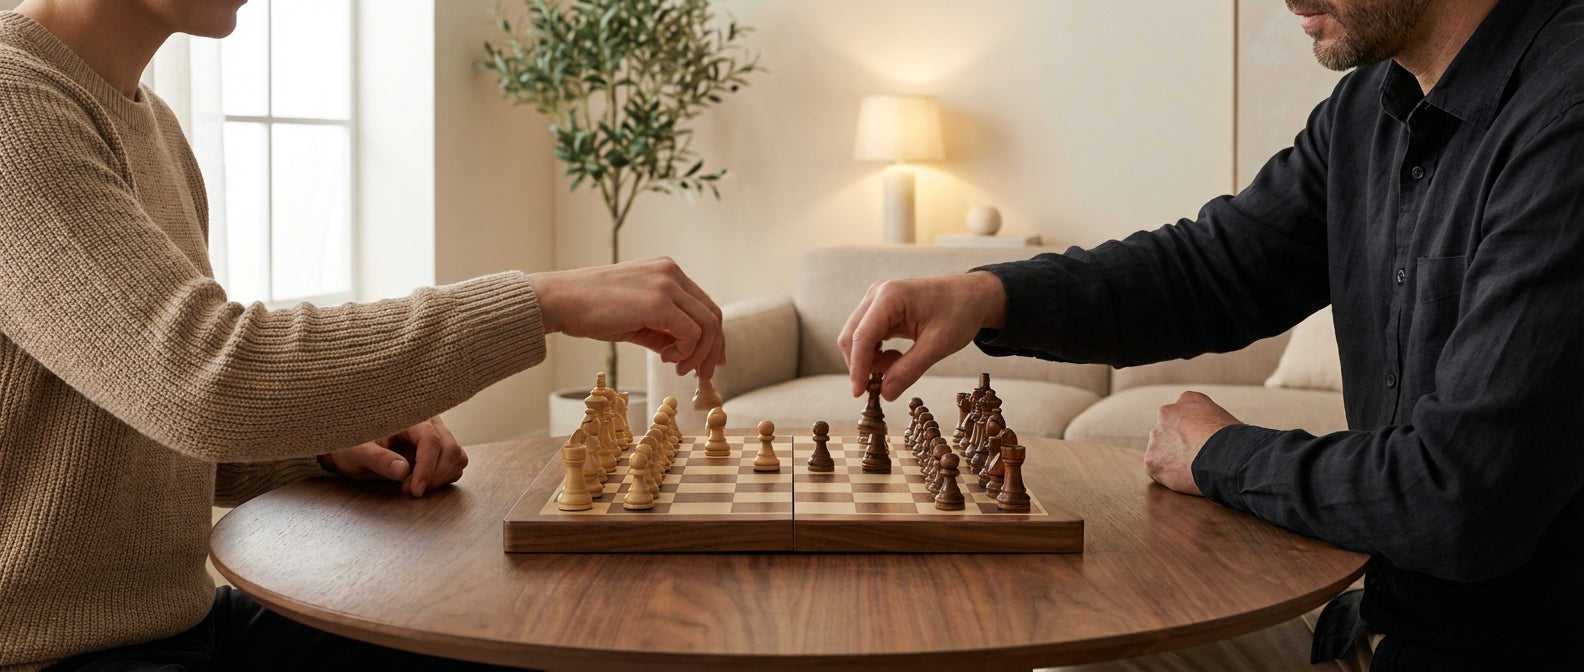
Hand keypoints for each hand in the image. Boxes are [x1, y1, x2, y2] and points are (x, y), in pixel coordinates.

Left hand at [320, 416, 468, 497]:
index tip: (415, 490)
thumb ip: (378, 459)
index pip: (430, 440)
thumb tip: (403, 470)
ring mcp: (437, 435)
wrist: (352, 449)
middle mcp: (428, 423)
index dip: (426, 468)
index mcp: (408, 417)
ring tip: (413, 485)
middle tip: (410, 489)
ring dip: (441, 478)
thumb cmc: (352, 446)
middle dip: (434, 476)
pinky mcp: (440, 449)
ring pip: (457, 457)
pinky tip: (421, 482)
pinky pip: (455, 464)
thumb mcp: (357, 453)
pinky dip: (444, 478)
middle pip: (450, 449)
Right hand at [528, 257, 725, 378]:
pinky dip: (686, 351)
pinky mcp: (658, 301)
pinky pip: (691, 332)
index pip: (705, 306)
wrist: (560, 300)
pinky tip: (666, 359)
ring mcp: (666, 284)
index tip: (710, 362)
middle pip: (713, 315)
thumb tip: (687, 354)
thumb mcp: (637, 317)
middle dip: (712, 350)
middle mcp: (671, 273)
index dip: (713, 338)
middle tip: (701, 374)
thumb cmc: (591, 310)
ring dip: (698, 354)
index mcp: (667, 272)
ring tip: (677, 367)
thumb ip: (664, 330)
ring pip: (707, 324)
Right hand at [837, 271, 1006, 400]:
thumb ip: (909, 370)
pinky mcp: (881, 308)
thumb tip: (884, 394)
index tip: (859, 394)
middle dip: (862, 365)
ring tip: (900, 365)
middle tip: (882, 386)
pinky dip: (877, 353)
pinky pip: (867, 335)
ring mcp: (877, 300)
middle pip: (852, 336)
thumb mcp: (938, 345)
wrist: (973, 294)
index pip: (861, 337)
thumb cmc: (960, 312)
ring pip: (857, 338)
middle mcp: (877, 294)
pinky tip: (898, 357)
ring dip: (871, 360)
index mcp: (890, 297)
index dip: (857, 368)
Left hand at [1144, 391, 1240, 495]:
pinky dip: (1168, 476)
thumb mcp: (1227, 421)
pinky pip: (1157, 469)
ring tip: (1193, 469)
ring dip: (1172, 459)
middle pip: (1169, 431)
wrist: (1227, 457)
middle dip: (1179, 444)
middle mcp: (1167, 413)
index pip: (1184, 415)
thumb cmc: (1236, 441)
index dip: (1193, 432)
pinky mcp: (1152, 458)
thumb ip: (1211, 423)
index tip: (1201, 443)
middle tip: (1195, 457)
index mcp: (1189, 400)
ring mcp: (1157, 435)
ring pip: (1160, 450)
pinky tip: (1185, 477)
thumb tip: (1214, 437)